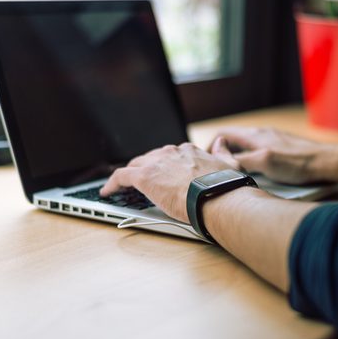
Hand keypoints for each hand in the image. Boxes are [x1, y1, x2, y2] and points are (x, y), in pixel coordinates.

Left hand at [100, 143, 233, 222]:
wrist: (217, 197)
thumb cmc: (225, 186)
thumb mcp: (230, 164)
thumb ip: (223, 151)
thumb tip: (222, 141)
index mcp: (188, 151)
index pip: (170, 155)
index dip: (163, 165)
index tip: (161, 174)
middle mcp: (171, 152)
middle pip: (150, 158)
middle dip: (145, 168)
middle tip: (140, 181)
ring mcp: (156, 163)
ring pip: (135, 165)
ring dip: (129, 175)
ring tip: (122, 186)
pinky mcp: (144, 177)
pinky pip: (121, 176)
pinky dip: (112, 183)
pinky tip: (107, 192)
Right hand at [209, 127, 337, 184]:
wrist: (327, 163)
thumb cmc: (299, 163)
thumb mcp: (265, 163)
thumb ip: (241, 160)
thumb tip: (221, 162)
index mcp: (255, 136)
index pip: (224, 134)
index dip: (211, 147)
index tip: (205, 161)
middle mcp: (263, 135)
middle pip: (234, 140)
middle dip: (223, 153)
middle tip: (217, 169)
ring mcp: (274, 141)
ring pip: (247, 147)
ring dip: (238, 157)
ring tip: (234, 172)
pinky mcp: (283, 149)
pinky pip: (260, 152)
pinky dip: (252, 160)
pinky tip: (257, 173)